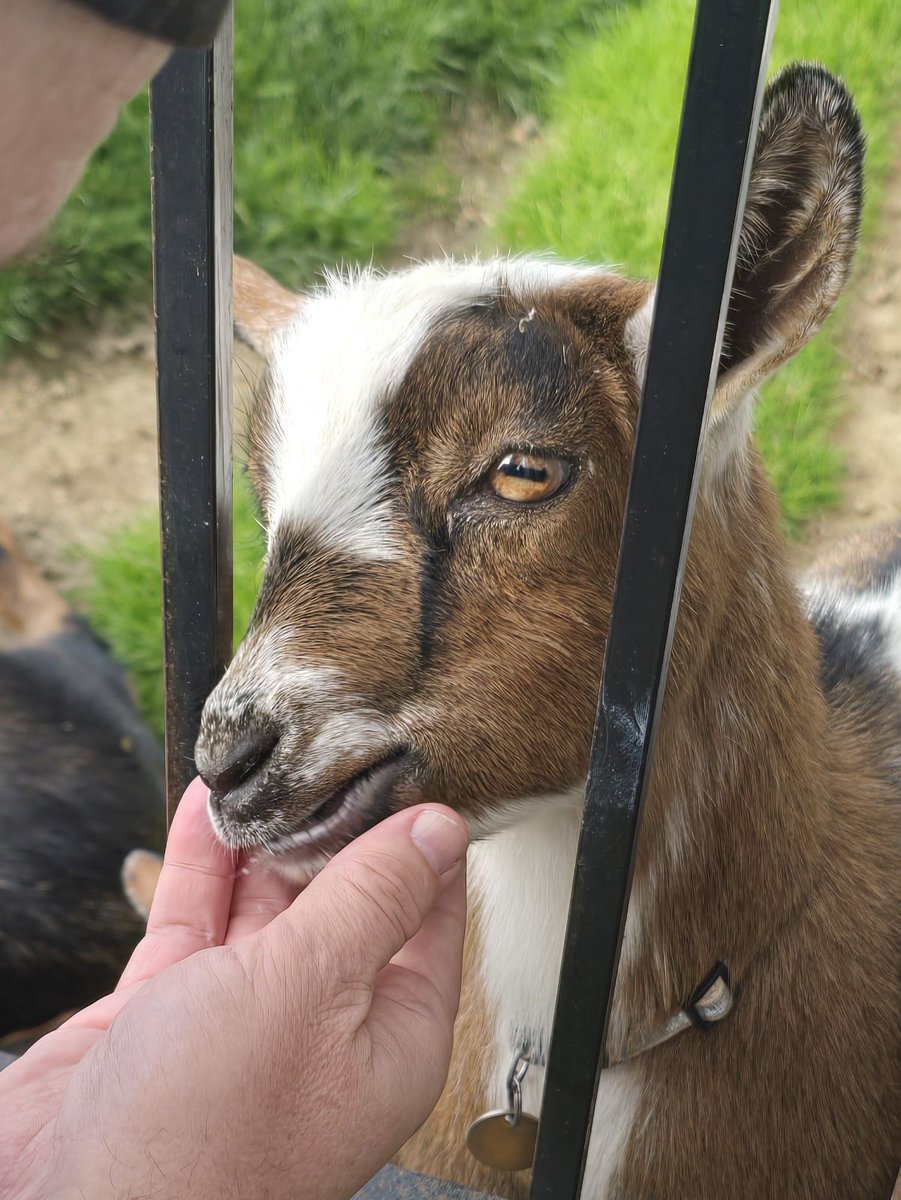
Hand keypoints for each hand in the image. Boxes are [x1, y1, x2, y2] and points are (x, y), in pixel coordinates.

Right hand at [0, 778, 468, 1199]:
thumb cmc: (206, 1135)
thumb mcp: (311, 990)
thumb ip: (372, 901)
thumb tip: (438, 829)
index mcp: (388, 1035)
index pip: (427, 918)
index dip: (421, 842)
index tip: (410, 770)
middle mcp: (323, 1025)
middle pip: (347, 903)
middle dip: (336, 828)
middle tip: (331, 750)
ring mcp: (245, 1017)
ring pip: (267, 904)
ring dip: (265, 837)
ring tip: (271, 766)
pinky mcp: (173, 1010)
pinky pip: (199, 917)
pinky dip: (204, 861)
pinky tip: (210, 806)